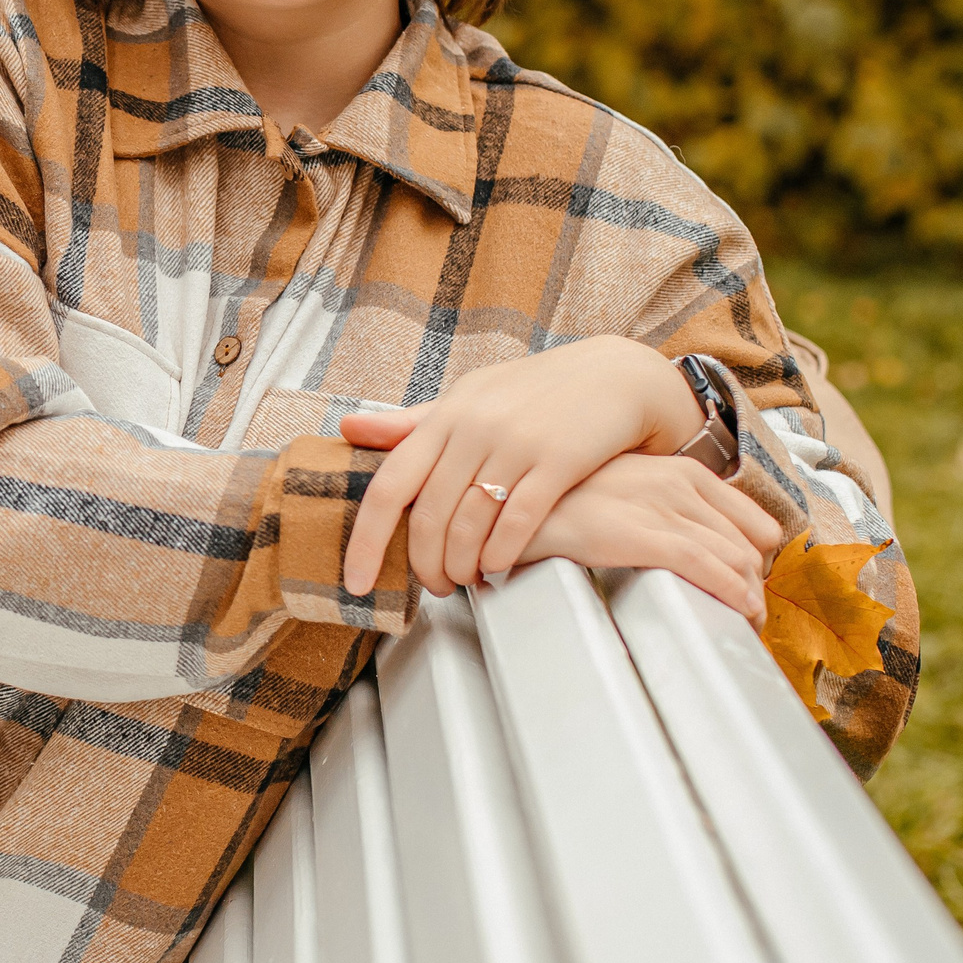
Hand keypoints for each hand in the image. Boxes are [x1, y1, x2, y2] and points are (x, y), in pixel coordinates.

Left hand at [339, 337, 707, 596]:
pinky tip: (498, 567)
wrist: (616, 375)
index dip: (366, 540)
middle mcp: (474, 427)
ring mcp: (517, 443)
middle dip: (426, 565)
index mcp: (446, 415)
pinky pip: (518, 521)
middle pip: (430, 516)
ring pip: (470, 524)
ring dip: (463, 566)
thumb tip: (347, 429)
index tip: (357, 581)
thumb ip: (411, 425)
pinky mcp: (560, 460)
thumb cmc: (533, 393)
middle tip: (435, 587)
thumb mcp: (468, 399)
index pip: (390, 486)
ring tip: (466, 581)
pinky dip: (501, 554)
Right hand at [518, 452, 784, 625]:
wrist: (507, 498)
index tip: (752, 589)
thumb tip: (692, 550)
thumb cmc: (562, 504)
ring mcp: (658, 506)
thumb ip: (661, 511)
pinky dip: (731, 593)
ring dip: (749, 601)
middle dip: (757, 588)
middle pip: (748, 545)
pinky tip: (736, 612)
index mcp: (680, 471)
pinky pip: (706, 565)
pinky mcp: (638, 533)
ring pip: (734, 558)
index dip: (761, 562)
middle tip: (748, 620)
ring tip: (744, 627)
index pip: (753, 520)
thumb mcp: (624, 494)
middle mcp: (677, 483)